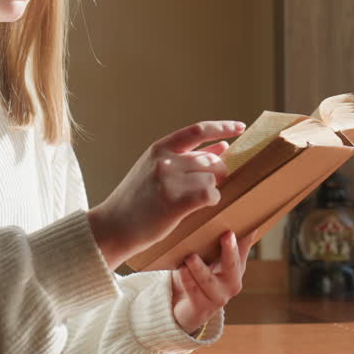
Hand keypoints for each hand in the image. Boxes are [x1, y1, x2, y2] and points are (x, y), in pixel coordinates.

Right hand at [88, 120, 243, 268]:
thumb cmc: (136, 200)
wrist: (113, 226)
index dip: (222, 127)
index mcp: (159, 148)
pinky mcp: (174, 202)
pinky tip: (203, 205)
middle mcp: (164, 160)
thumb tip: (222, 147)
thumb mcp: (154, 170)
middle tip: (213, 186)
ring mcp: (169, 180)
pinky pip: (210, 195)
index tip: (240, 127)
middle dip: (219, 174)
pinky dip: (212, 200)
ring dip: (212, 191)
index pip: (198, 130)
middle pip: (211, 160)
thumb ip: (186, 158)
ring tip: (196, 201)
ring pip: (211, 180)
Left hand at [170, 230, 250, 334]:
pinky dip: (187, 280)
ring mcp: (217, 298)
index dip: (245, 238)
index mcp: (236, 268)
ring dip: (200, 268)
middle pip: (232, 266)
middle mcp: (231, 283)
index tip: (243, 224)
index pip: (243, 250)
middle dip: (229, 251)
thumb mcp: (217, 259)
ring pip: (208, 281)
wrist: (189, 308)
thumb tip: (241, 217)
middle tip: (227, 234)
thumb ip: (229, 243)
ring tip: (191, 257)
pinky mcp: (201, 308)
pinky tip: (181, 269)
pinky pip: (193, 292)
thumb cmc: (204, 276)